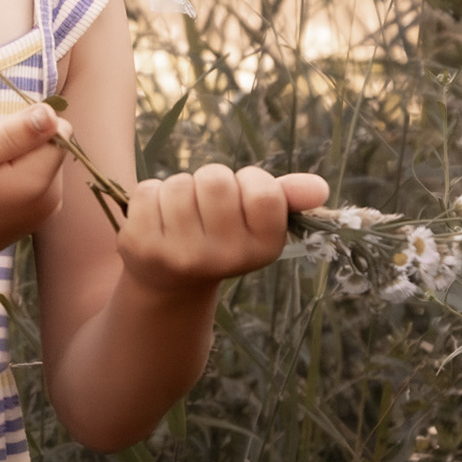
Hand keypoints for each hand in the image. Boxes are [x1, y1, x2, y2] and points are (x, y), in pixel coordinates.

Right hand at [0, 103, 69, 267]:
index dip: (26, 126)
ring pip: (39, 163)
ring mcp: (43, 213)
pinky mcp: (31, 219)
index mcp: (40, 182)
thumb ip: (15, 133)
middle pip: (50, 147)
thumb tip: (51, 113)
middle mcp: (51, 200)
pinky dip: (10, 179)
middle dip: (19, 144)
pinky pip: (31, 182)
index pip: (58, 130)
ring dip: (13, 161)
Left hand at [118, 165, 329, 296]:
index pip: (264, 192)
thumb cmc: (221, 236)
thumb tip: (320, 187)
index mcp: (262, 249)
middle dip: (210, 182)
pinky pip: (148, 191)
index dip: (250, 181)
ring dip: (179, 189)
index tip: (243, 197)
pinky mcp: (141, 246)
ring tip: (182, 215)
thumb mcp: (257, 221)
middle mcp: (224, 259)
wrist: (170, 281)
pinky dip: (151, 196)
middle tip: (207, 206)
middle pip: (216, 180)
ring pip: (179, 184)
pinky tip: (157, 221)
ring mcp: (180, 255)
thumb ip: (287, 198)